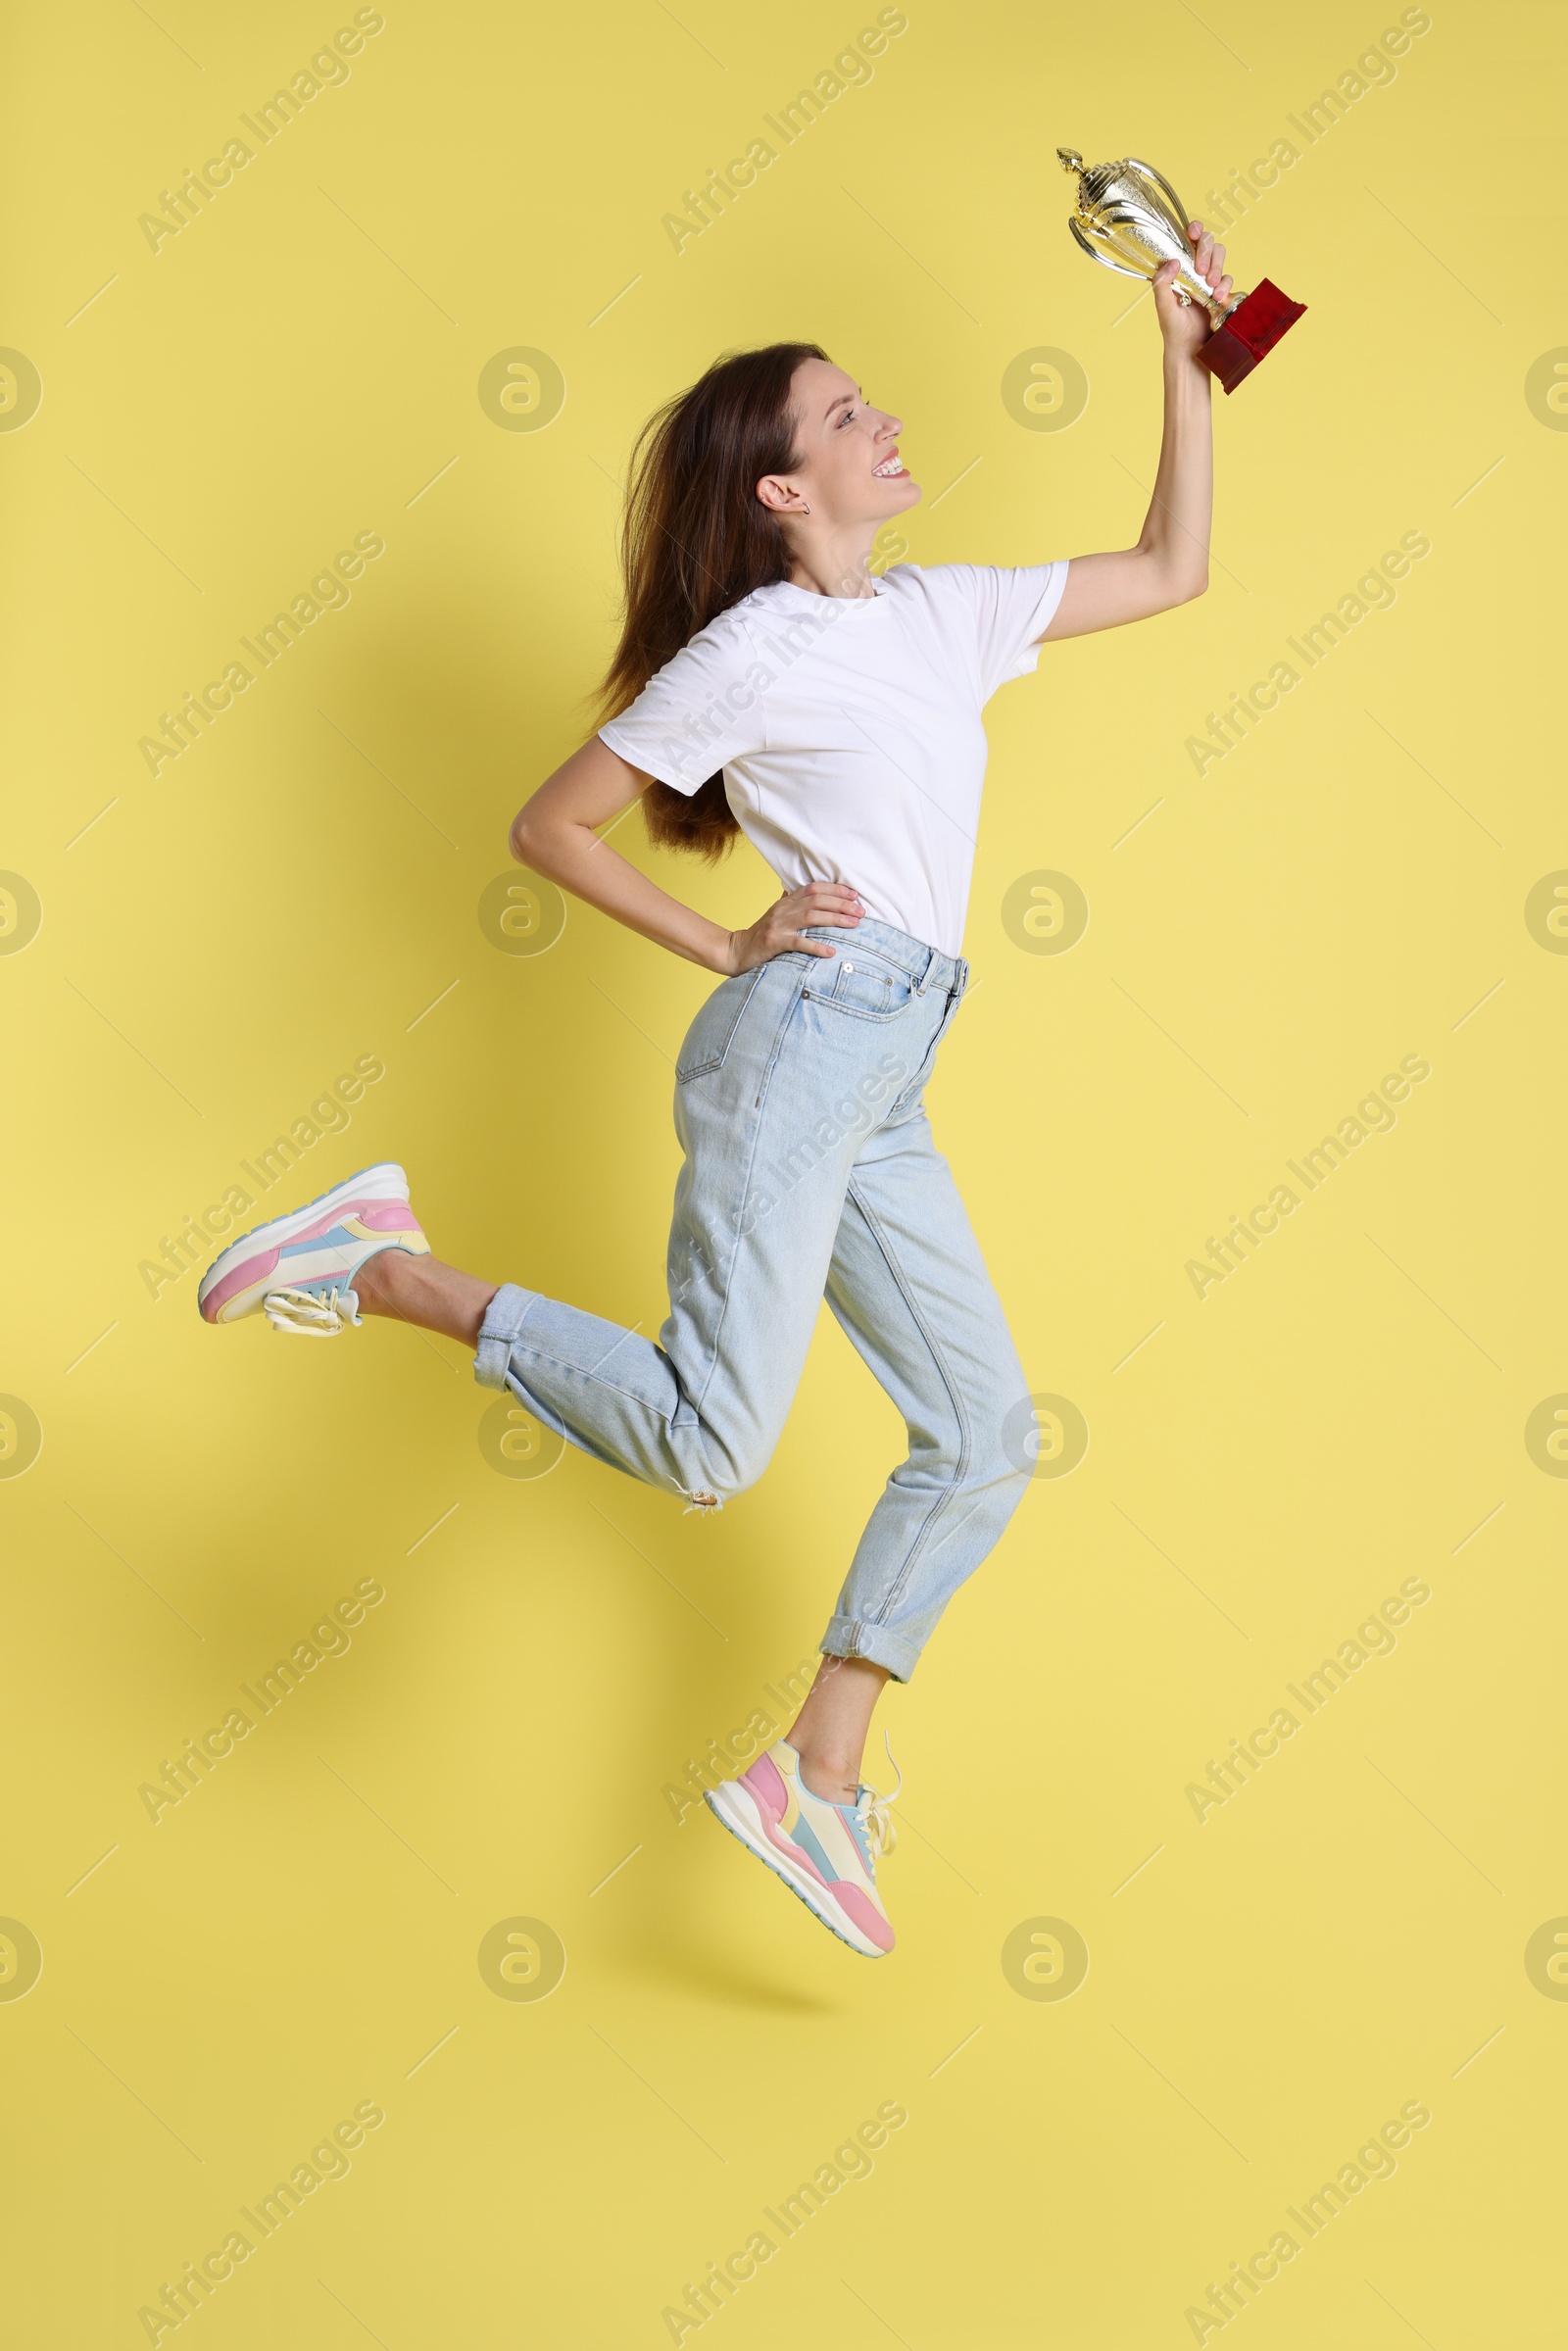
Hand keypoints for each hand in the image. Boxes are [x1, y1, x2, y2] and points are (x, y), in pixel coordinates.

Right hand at [723, 881, 862, 973]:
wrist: (736, 950)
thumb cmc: (761, 934)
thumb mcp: (777, 914)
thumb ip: (793, 903)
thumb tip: (811, 891)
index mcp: (786, 901)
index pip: (814, 888)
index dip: (836, 889)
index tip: (855, 894)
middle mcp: (783, 909)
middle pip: (817, 900)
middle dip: (842, 903)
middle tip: (861, 911)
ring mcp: (778, 925)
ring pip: (811, 916)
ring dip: (835, 919)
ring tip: (854, 924)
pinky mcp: (774, 943)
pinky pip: (798, 943)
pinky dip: (816, 947)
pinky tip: (831, 951)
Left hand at [1152, 221, 1233, 360]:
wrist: (1190, 349)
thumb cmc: (1173, 328)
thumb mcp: (1163, 306)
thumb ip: (1162, 284)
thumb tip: (1172, 262)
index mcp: (1179, 267)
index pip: (1188, 239)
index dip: (1194, 229)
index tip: (1193, 232)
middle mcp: (1194, 269)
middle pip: (1207, 242)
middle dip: (1206, 252)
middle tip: (1200, 271)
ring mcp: (1209, 278)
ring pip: (1220, 255)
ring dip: (1217, 266)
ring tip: (1210, 286)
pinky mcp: (1221, 290)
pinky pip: (1228, 277)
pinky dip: (1224, 284)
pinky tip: (1217, 297)